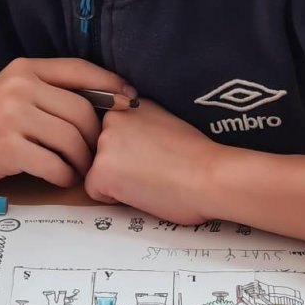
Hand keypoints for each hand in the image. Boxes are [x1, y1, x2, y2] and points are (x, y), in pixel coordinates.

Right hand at [0, 57, 137, 188]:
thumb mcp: (14, 94)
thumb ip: (50, 93)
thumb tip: (106, 104)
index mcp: (25, 70)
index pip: (79, 70)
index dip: (111, 85)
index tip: (130, 101)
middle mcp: (20, 87)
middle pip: (82, 111)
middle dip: (95, 138)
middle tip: (95, 155)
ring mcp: (11, 116)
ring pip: (71, 139)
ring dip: (82, 162)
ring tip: (79, 170)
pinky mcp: (6, 148)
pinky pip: (53, 164)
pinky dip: (64, 176)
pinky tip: (61, 178)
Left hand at [84, 99, 222, 223]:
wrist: (210, 175)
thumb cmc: (199, 158)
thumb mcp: (166, 122)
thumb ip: (141, 125)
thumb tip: (129, 140)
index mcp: (130, 106)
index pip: (111, 132)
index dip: (129, 151)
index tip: (152, 156)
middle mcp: (113, 119)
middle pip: (100, 150)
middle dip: (119, 164)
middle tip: (151, 170)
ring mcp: (104, 143)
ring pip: (97, 169)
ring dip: (116, 179)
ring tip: (149, 180)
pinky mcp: (101, 170)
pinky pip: (94, 190)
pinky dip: (114, 198)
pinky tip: (141, 191)